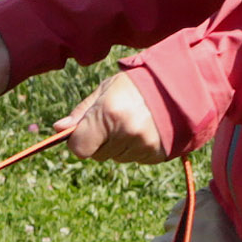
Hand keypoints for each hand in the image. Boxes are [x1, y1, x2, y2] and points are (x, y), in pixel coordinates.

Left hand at [61, 70, 175, 164]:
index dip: (78, 140)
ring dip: (119, 145)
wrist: (183, 83)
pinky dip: (136, 148)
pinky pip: (135, 159)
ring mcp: (144, 145)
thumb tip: (58, 129)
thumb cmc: (138, 82)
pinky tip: (146, 129)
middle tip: (115, 119)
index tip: (82, 131)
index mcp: (109, 113)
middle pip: (97, 154)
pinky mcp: (157, 154)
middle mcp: (126, 132)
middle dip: (100, 141)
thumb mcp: (106, 89)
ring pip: (116, 157)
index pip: (79, 148)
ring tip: (133, 121)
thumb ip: (82, 112)